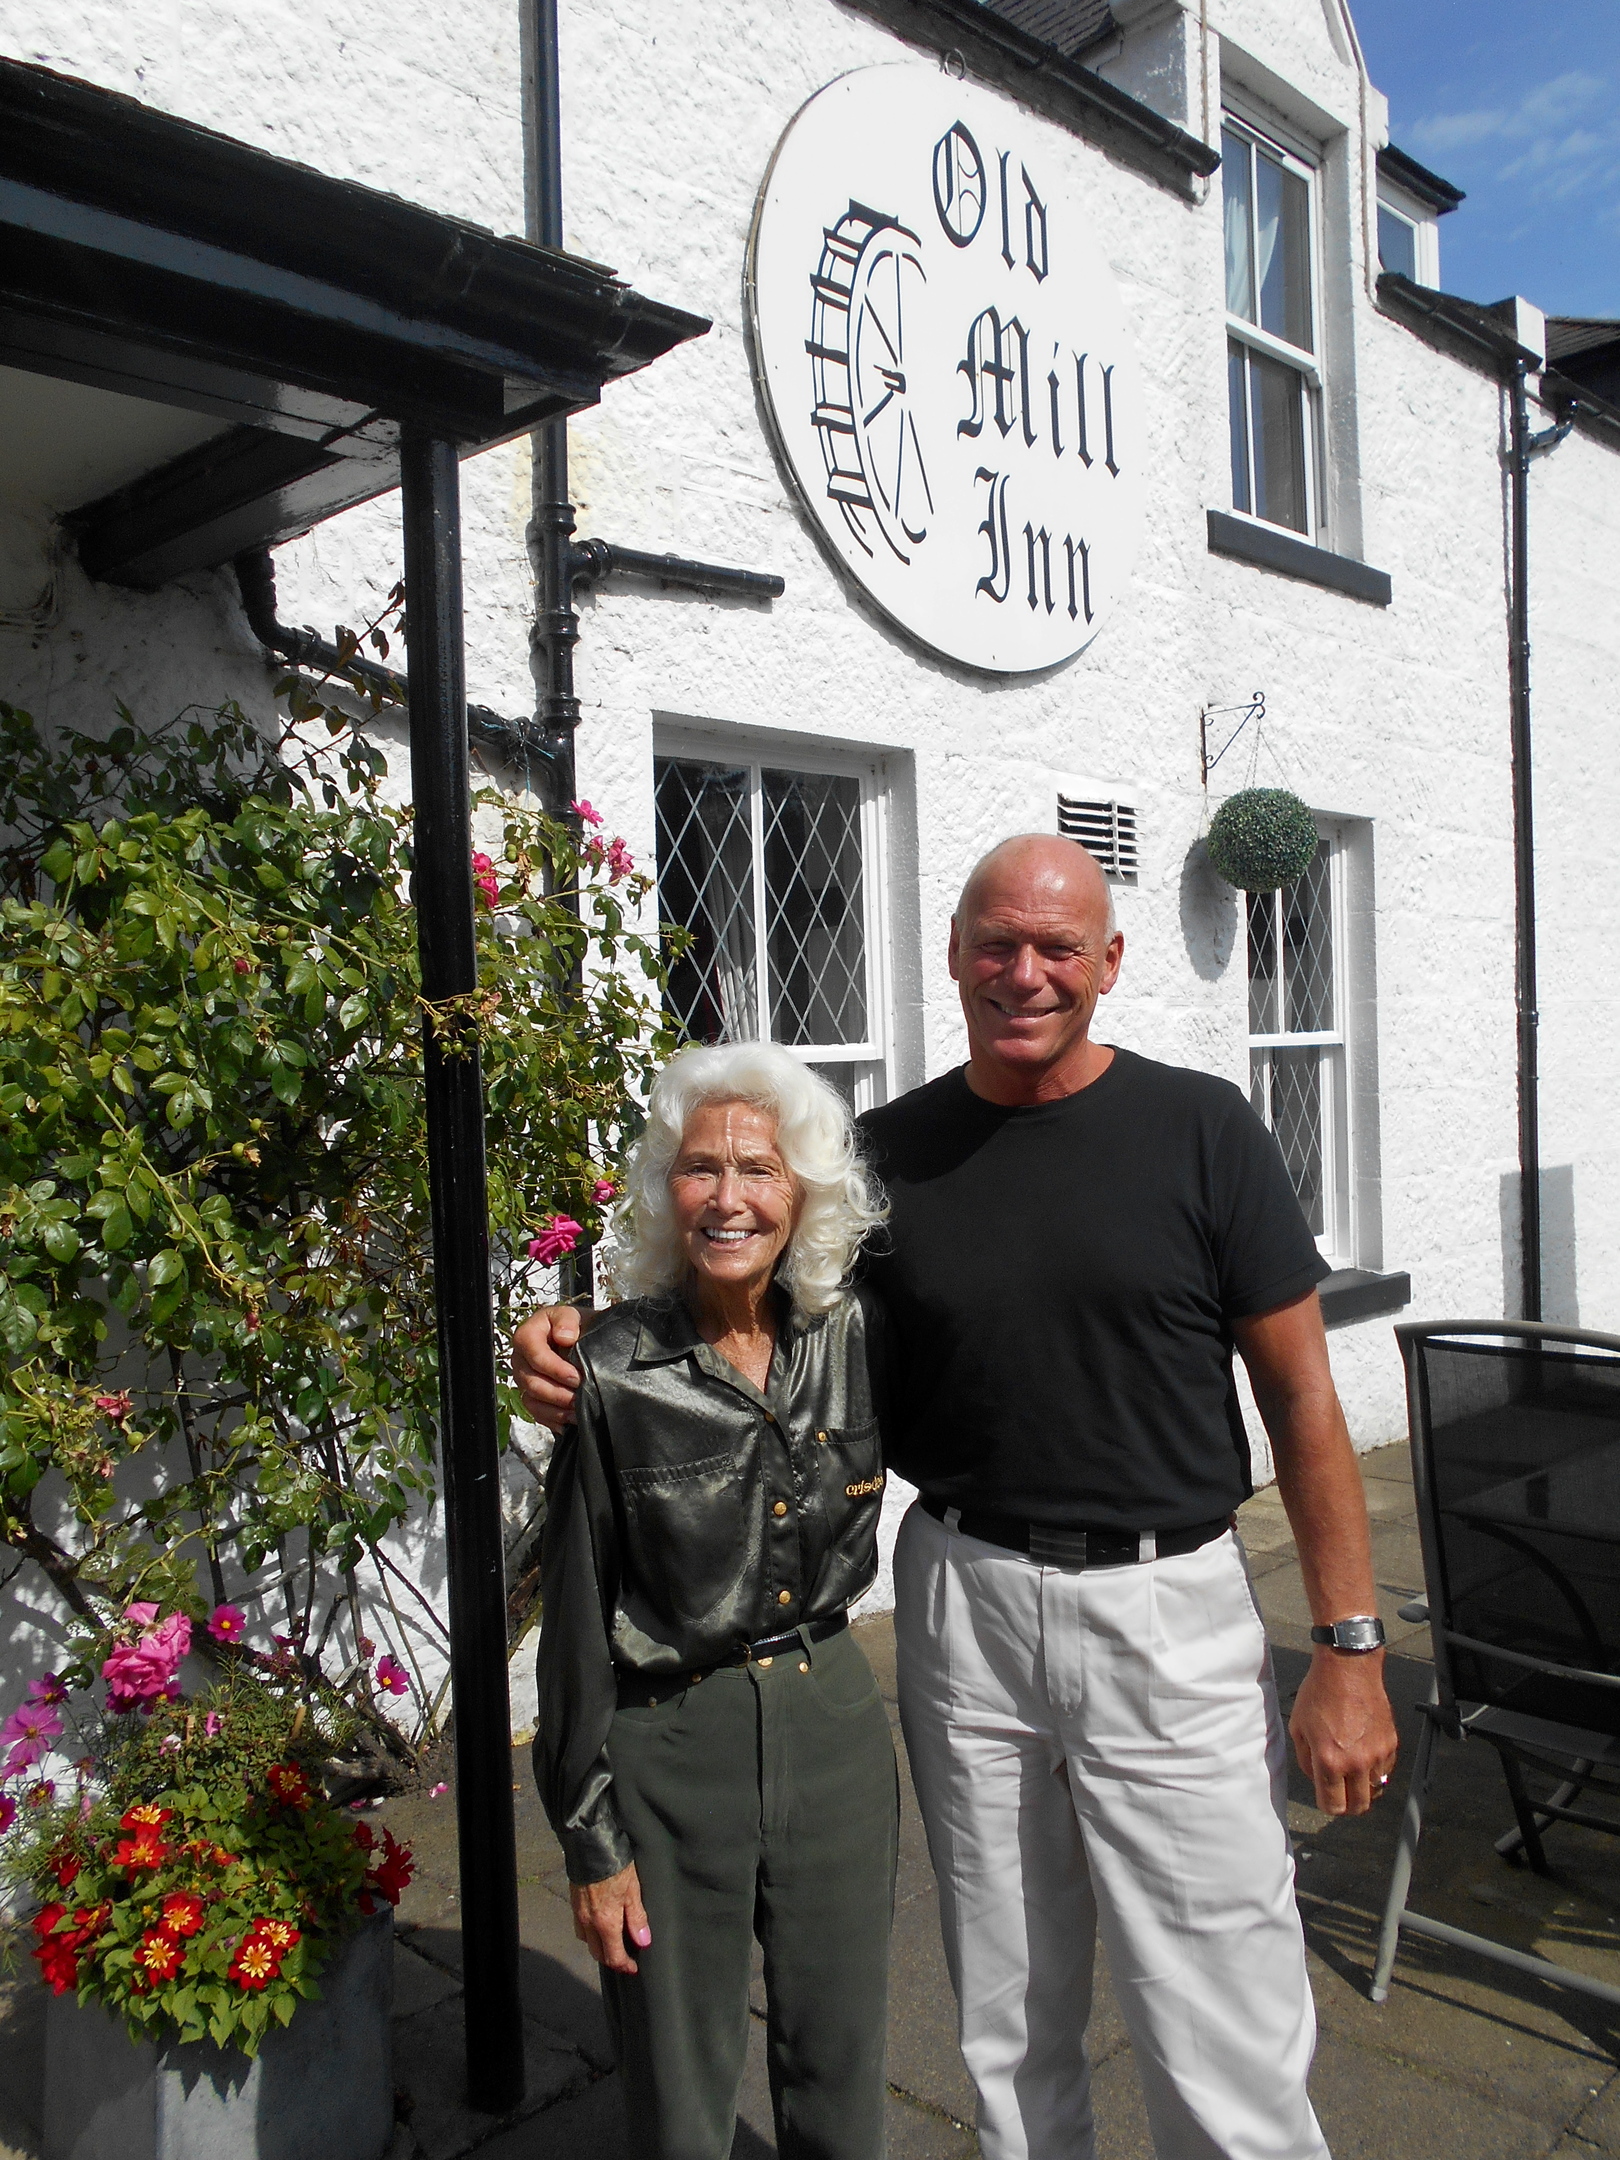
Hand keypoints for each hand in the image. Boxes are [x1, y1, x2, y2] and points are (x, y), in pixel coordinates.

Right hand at [511, 1305, 582, 1428]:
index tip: (576, 1377)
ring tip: (578, 1411)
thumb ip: (567, 1320)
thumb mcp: (574, 1315)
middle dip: (558, 1392)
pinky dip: (553, 1418)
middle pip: (531, 1382)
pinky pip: (535, 1412)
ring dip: (556, 1409)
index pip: (534, 1354)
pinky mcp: (531, 1395)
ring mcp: (524, 1379)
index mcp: (527, 1335)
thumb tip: (564, 1337)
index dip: (555, 1368)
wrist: (580, 1339)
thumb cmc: (575, 1327)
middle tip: (580, 1396)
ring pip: (532, 1400)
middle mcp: (520, 1358)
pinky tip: (570, 1418)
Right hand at [570, 1861, 650, 1974]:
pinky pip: (580, 1929)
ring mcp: (578, 1914)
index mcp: (605, 1923)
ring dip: (600, 1947)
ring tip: (613, 1941)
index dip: (624, 1966)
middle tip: (625, 1957)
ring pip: (587, 1942)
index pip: (613, 1957)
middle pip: (598, 1954)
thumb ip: (637, 1918)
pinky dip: (590, 1934)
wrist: (590, 1846)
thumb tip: (643, 1942)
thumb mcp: (633, 1891)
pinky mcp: (574, 1904)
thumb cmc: (615, 1867)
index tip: (634, 1968)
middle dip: (612, 1960)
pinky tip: (599, 1924)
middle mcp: (589, 1924)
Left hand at [1289, 1650, 1398, 1815]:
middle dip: (1348, 1805)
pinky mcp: (1392, 1744)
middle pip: (1359, 1807)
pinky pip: (1386, 1771)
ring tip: (1352, 1772)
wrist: (1348, 1668)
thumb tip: (1316, 1779)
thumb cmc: (1319, 1693)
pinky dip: (1376, 1770)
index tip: (1325, 1798)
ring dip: (1363, 1788)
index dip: (1327, 1805)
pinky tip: (1364, 1755)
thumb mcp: (1298, 1728)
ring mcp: (1377, 1755)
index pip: (1333, 1806)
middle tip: (1340, 1794)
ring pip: (1375, 1790)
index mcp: (1330, 1761)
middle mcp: (1357, 1763)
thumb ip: (1306, 1761)